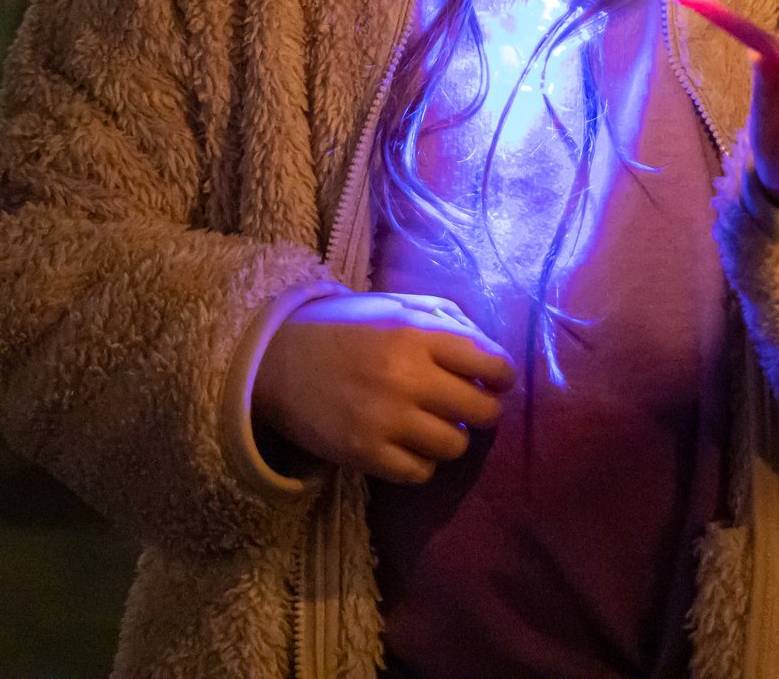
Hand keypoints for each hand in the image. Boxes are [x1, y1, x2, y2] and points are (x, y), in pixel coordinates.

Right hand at [251, 292, 514, 483]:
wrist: (277, 362)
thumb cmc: (345, 328)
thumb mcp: (394, 305)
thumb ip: (445, 318)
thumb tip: (490, 351)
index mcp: (417, 334)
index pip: (491, 363)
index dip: (502, 376)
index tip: (495, 380)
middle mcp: (406, 377)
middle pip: (481, 411)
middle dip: (483, 410)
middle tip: (467, 406)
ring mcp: (385, 420)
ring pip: (455, 446)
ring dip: (451, 436)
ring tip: (433, 424)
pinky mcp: (365, 454)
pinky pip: (420, 473)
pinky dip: (421, 462)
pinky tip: (408, 444)